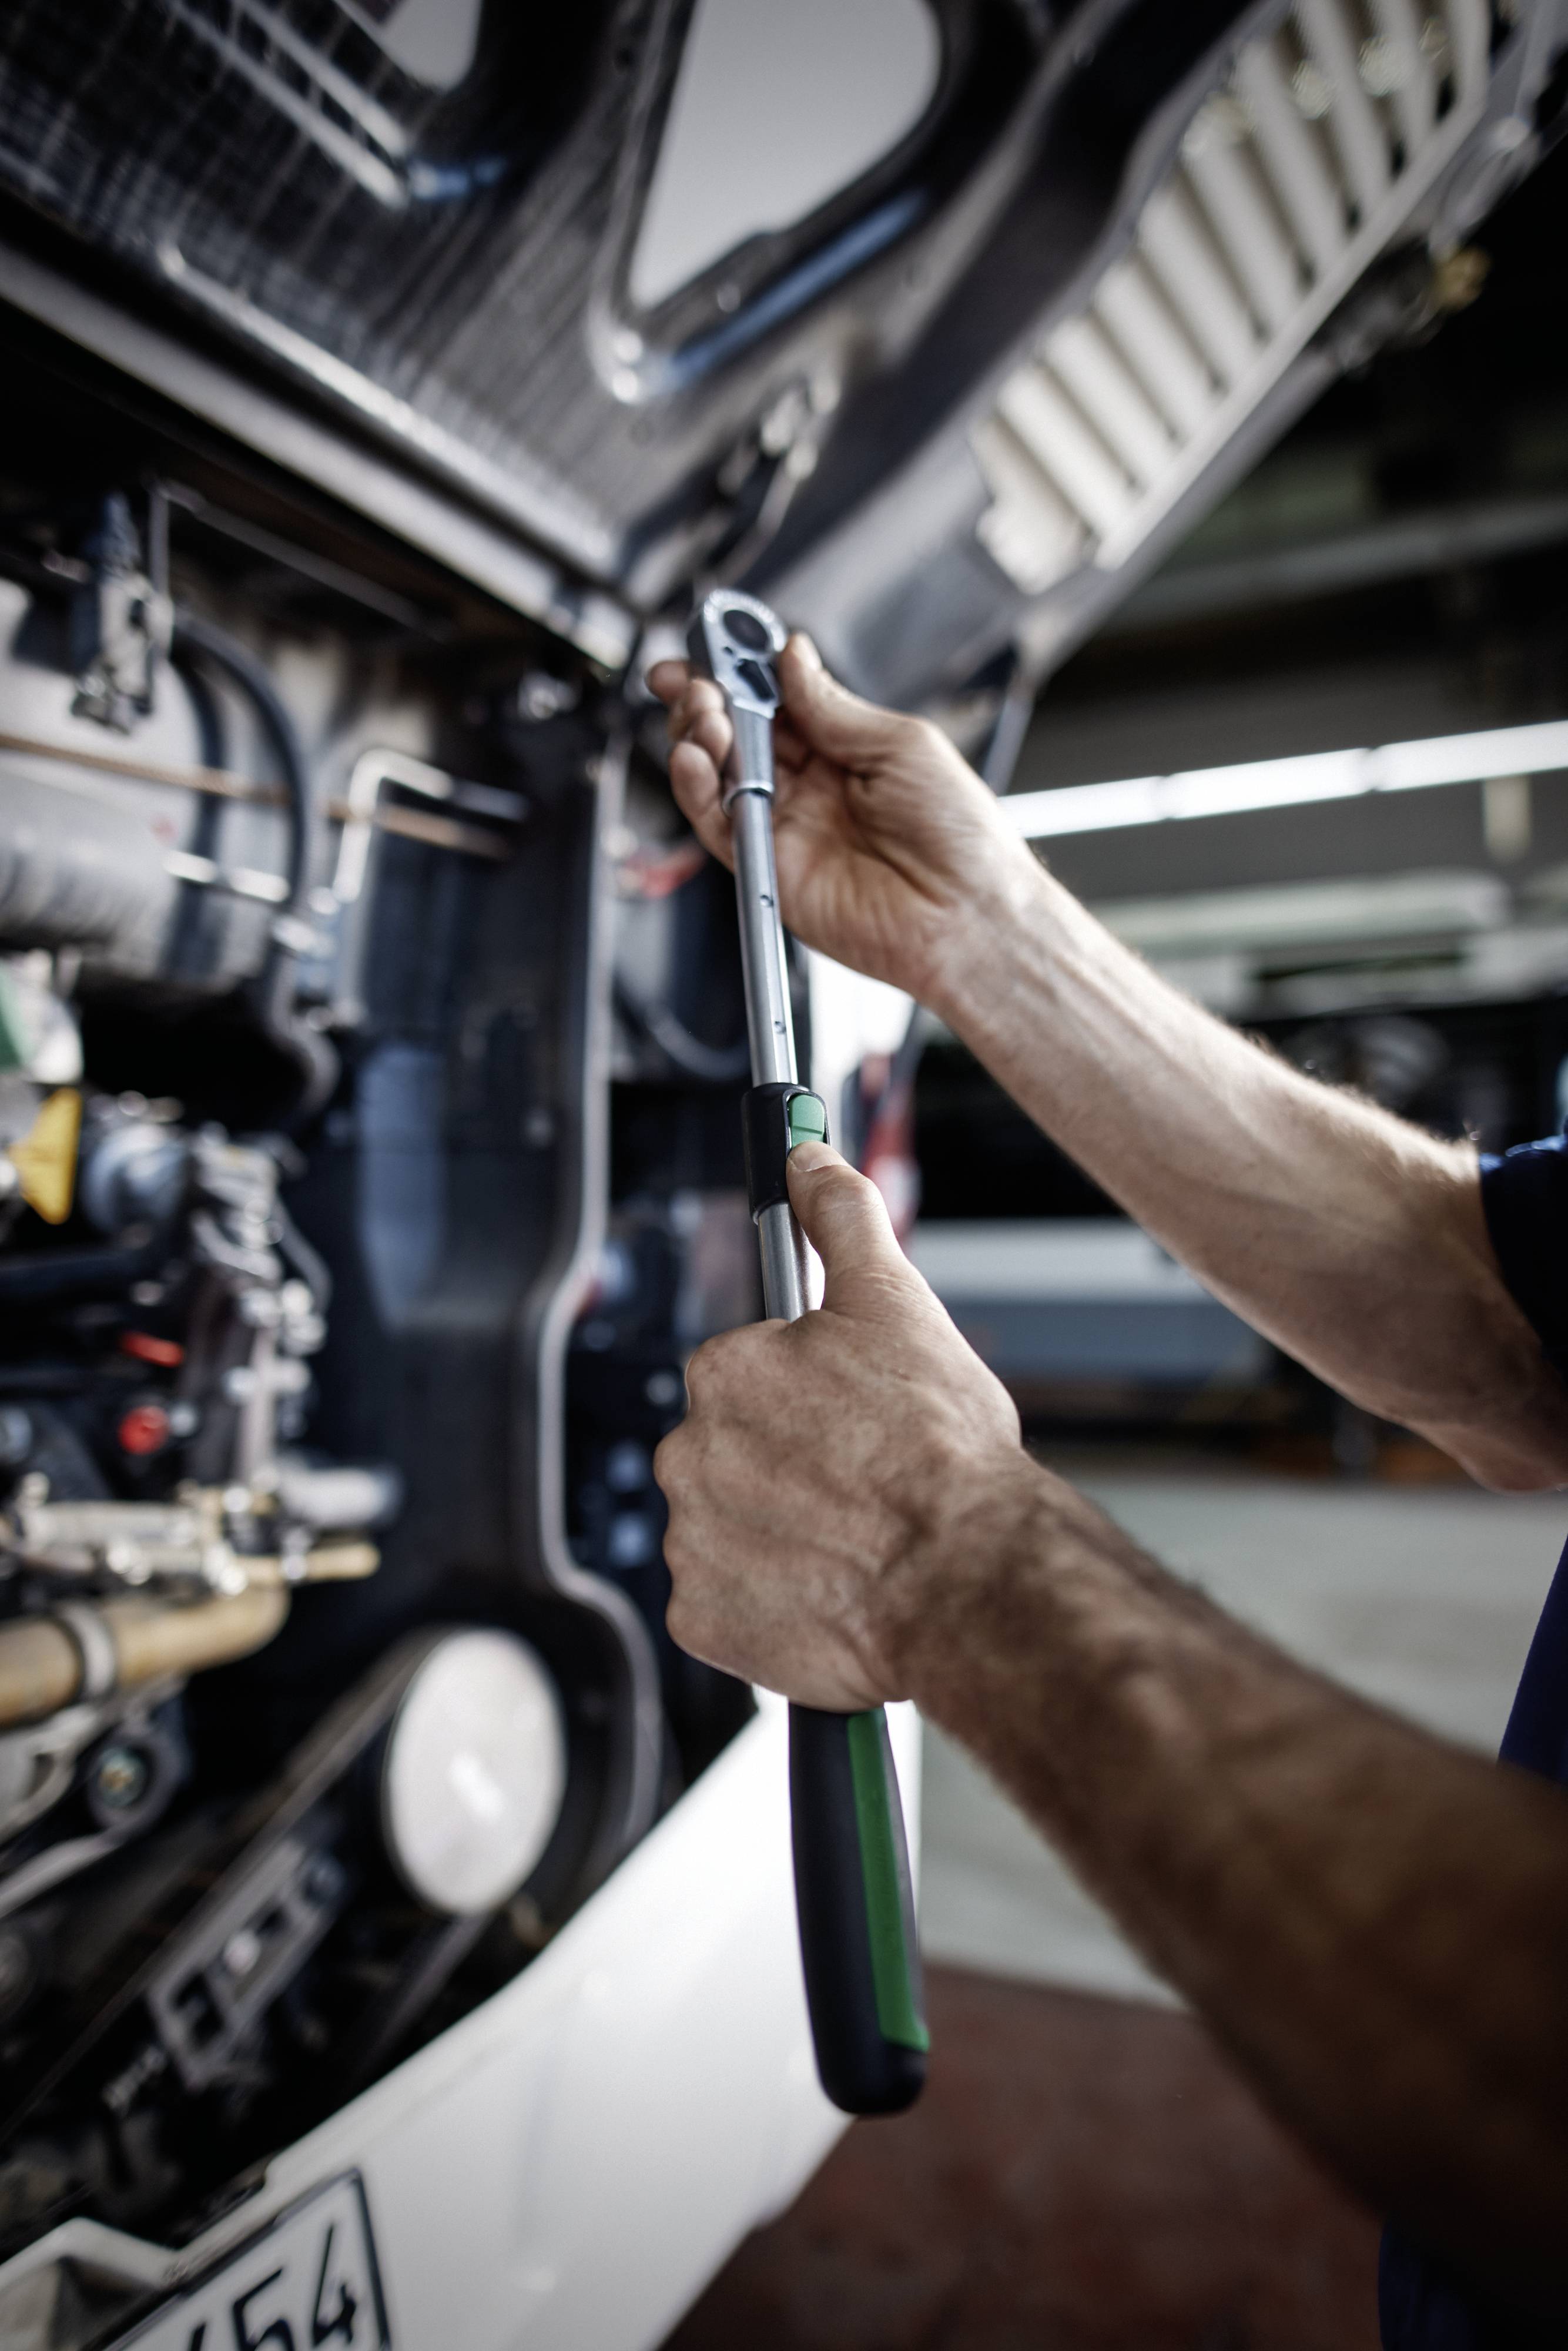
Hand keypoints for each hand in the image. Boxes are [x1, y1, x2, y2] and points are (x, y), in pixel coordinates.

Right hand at [645, 635, 1043, 1010]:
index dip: (741, 676)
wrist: (967, 915)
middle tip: (694, 683)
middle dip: (708, 702)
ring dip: (700, 739)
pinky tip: (694, 758)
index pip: (777, 704)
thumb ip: (834, 707)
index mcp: (846, 752)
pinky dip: (697, 791)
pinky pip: (719, 827)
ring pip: (720, 777)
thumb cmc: (960, 837)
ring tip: (702, 716)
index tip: (712, 647)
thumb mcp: (901, 745)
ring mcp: (788, 830)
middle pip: (739, 736)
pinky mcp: (771, 872)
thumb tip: (791, 657)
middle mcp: (812, 789)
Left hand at [654, 1140, 1033, 1708]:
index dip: (813, 1396)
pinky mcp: (704, 1621)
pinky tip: (831, 1587)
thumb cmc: (941, 1450)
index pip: (748, 1372)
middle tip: (865, 1481)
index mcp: (724, 1370)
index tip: (855, 1420)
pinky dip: (769, 1599)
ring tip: (858, 1538)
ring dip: (779, 1530)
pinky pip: (727, 1601)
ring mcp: (692, 1542)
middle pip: (732, 1449)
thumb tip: (805, 1157)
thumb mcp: (897, 1303)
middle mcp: (688, 1453)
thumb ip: (841, 1218)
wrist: (969, 1580)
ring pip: (729, 1524)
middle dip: (789, 1463)